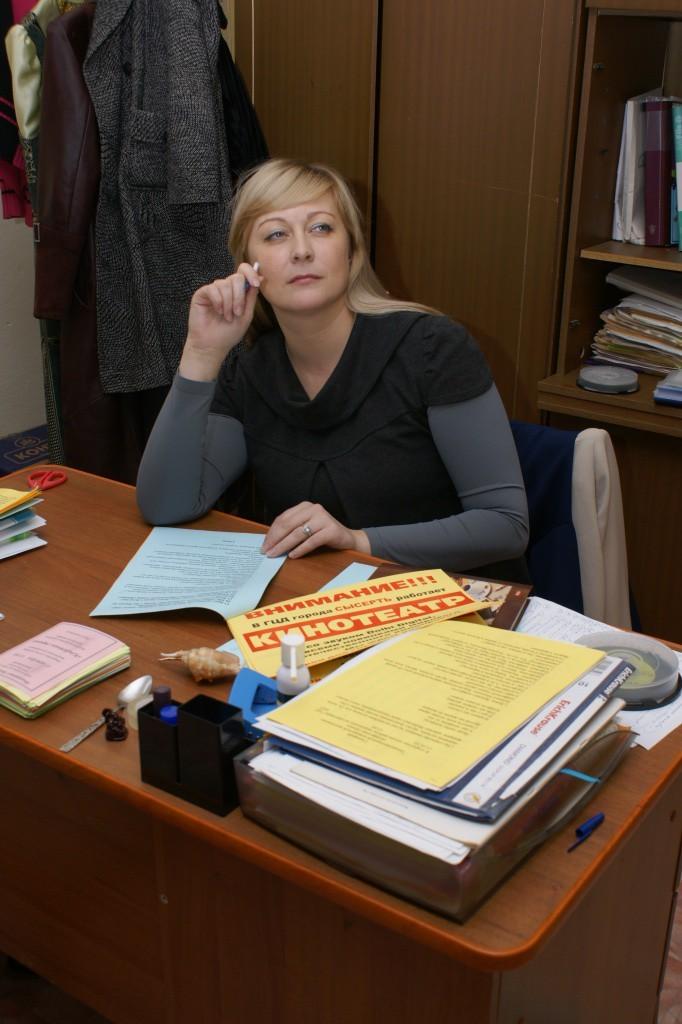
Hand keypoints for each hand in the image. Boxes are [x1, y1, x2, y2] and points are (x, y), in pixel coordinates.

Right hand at [179, 262, 262, 380]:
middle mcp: (225, 289)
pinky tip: (218, 311)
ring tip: (227, 317)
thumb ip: (251, 297)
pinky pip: (213, 289)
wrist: (212, 346)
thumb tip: (260, 278)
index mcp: (237, 292)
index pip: (243, 272)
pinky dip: (218, 301)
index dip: (251, 273)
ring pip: (224, 284)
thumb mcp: (246, 315)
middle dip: (239, 296)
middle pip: (236, 278)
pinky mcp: (201, 294)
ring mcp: (213, 290)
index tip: (256, 283)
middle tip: (237, 313)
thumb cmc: (228, 333)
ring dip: (229, 303)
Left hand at [261, 502, 370, 558]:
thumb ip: (291, 529)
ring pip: (297, 533)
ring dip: (284, 546)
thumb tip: (270, 541)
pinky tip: (292, 556)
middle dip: (275, 539)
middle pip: (288, 525)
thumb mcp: (306, 527)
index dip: (271, 532)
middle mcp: (314, 509)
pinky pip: (311, 541)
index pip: (283, 518)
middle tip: (267, 551)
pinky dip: (300, 549)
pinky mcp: (331, 530)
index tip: (264, 545)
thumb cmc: (323, 533)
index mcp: (305, 506)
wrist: (347, 538)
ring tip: (276, 555)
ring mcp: (323, 518)